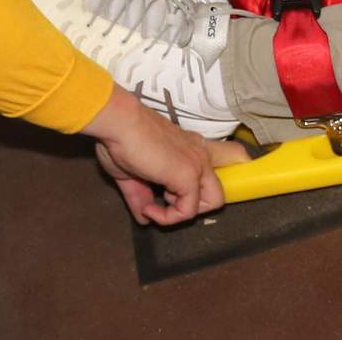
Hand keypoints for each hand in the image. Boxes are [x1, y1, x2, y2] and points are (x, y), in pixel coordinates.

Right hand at [82, 87, 227, 225]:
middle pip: (219, 191)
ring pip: (214, 201)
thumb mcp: (132, 174)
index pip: (222, 166)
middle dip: (194, 206)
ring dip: (183, 212)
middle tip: (166, 203)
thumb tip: (144, 217)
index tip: (170, 196)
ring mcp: (198, 164)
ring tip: (157, 204)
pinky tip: (149, 209)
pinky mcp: (188, 175)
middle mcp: (200, 155)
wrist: (119, 124)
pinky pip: (188, 210)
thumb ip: (141, 196)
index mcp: (191, 150)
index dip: (201, 188)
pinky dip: (167, 217)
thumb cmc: (121, 139)